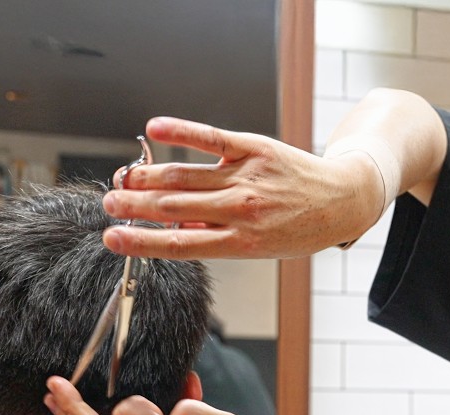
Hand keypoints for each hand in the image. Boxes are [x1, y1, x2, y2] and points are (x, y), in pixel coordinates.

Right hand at [101, 116, 381, 259]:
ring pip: (185, 176)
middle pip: (174, 207)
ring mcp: (247, 176)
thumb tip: (172, 230)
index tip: (112, 238)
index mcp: (242, 242)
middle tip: (107, 204)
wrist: (342, 200)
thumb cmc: (298, 230)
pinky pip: (211, 139)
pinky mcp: (253, 148)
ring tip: (122, 179)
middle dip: (135, 206)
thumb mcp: (260, 250)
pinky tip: (154, 128)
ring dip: (146, 176)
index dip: (141, 242)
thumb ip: (216, 239)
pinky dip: (181, 132)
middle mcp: (242, 209)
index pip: (179, 244)